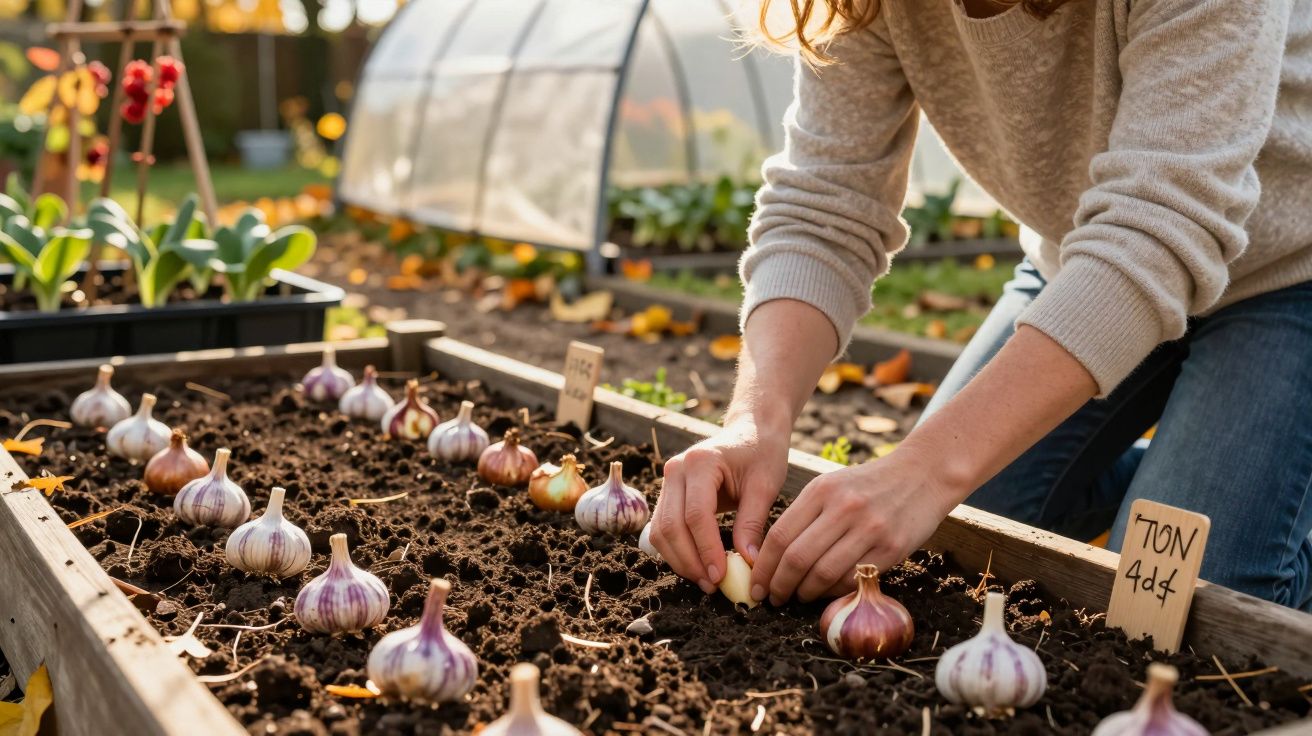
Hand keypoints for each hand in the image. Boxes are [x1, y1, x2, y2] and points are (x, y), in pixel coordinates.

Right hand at [650, 416, 789, 592]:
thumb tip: (747, 564)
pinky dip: (676, 551)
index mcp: (701, 463)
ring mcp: (668, 480)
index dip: (706, 549)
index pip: (696, 515)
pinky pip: (663, 528)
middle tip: (712, 586)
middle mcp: (676, 469)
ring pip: (660, 531)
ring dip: (679, 560)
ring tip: (706, 581)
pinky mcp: (668, 493)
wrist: (751, 432)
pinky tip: (697, 566)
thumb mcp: (765, 486)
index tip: (720, 577)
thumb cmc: (762, 454)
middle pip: (670, 526)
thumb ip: (752, 523)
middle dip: (689, 561)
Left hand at [750, 442, 959, 604]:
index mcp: (822, 490)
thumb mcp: (832, 486)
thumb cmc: (869, 484)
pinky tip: (827, 592)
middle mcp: (844, 508)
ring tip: (798, 596)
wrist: (922, 475)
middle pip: (797, 558)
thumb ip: (805, 515)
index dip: (763, 566)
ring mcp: (870, 529)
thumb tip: (772, 557)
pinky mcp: (892, 548)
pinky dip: (834, 592)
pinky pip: (854, 579)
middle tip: (773, 597)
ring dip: (805, 593)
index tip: (756, 584)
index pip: (780, 535)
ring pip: (823, 573)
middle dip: (779, 585)